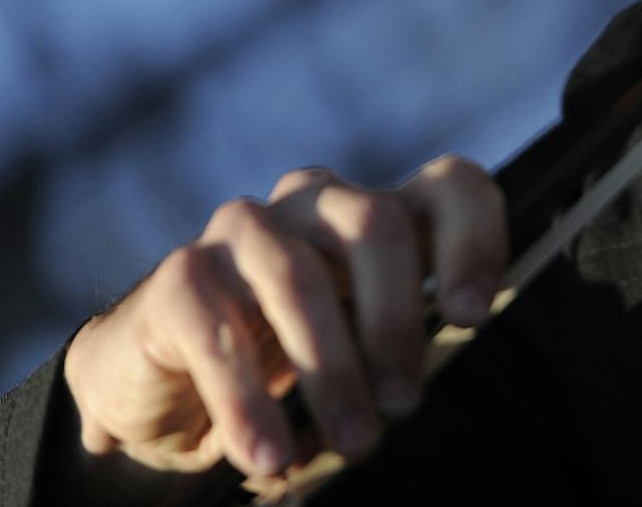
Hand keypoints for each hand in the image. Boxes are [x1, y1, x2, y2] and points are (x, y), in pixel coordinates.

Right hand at [61, 156, 505, 481]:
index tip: (470, 315)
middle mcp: (317, 202)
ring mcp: (246, 229)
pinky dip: (248, 400)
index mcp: (380, 215)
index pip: (450, 187)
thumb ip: (395, 359)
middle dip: (396, 320)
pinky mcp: (182, 273)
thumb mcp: (361, 360)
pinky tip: (267, 454)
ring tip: (352, 441)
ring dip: (332, 369)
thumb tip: (408, 397)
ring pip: (300, 276)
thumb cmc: (288, 368)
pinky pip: (220, 331)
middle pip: (377, 224)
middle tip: (403, 404)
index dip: (472, 240)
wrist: (169, 387)